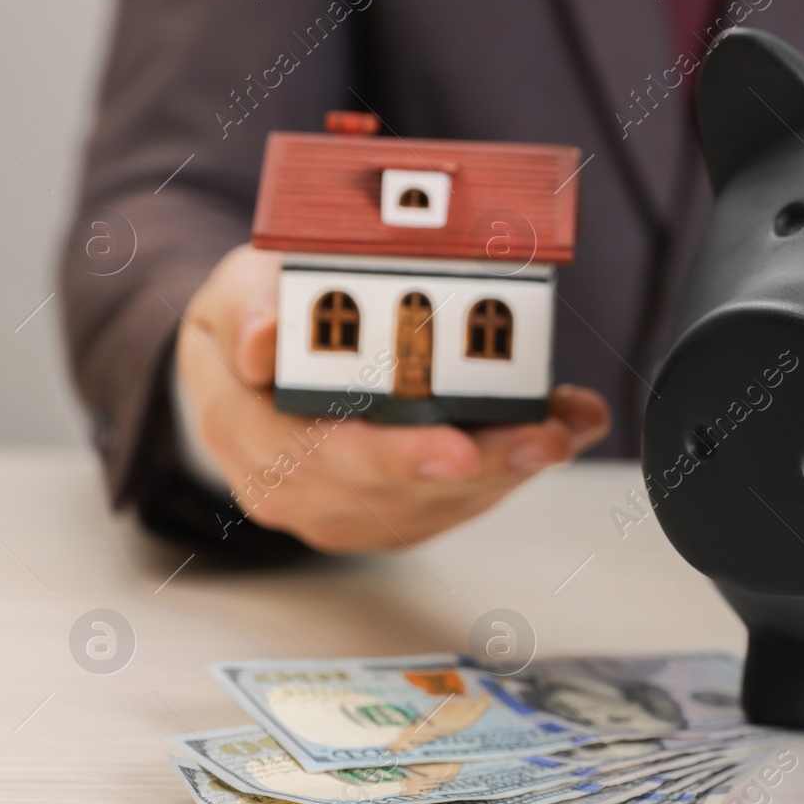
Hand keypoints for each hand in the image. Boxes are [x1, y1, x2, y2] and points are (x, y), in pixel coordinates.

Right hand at [176, 243, 610, 551]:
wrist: (257, 359)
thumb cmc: (257, 315)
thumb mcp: (237, 288)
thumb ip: (249, 306)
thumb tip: (261, 340)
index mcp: (241, 427)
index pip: (316, 456)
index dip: (392, 458)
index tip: (456, 450)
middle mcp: (290, 487)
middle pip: (395, 492)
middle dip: (481, 467)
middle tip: (543, 441)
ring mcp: (339, 509)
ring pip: (434, 504)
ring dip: (508, 470)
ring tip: (566, 430)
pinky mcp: (385, 514)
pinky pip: (452, 503)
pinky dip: (509, 470)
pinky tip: (558, 433)